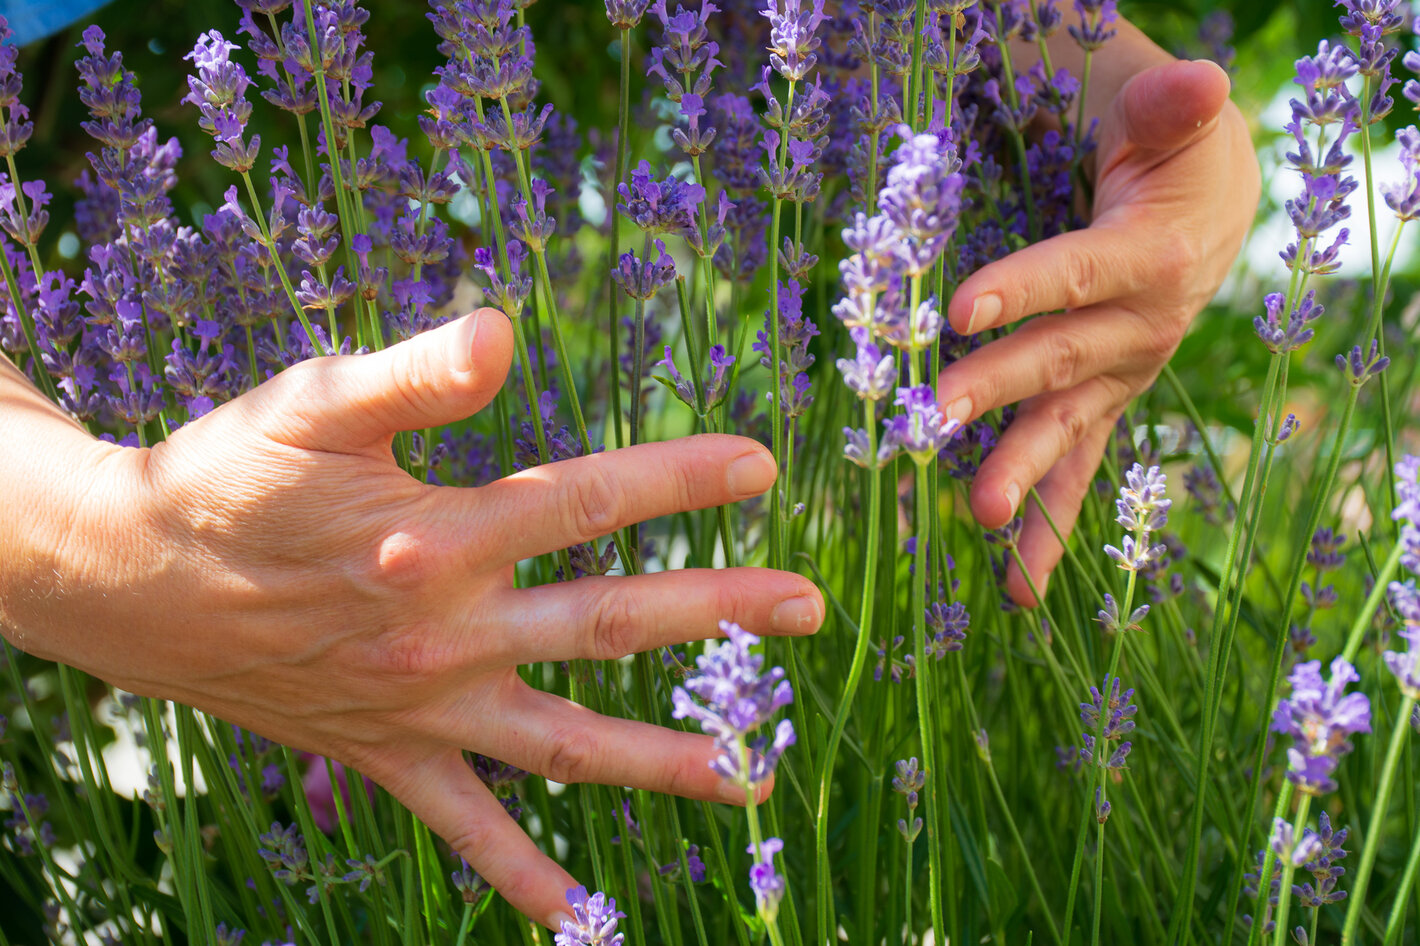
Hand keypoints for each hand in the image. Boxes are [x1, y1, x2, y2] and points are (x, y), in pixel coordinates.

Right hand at [4, 309, 822, 926]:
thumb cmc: (224, 476)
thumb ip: (416, 373)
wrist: (129, 579)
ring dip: (659, 758)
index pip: (584, 501)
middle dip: (713, 611)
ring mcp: (422, 707)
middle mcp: (445, 632)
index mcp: (437, 536)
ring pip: (563, 742)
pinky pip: (465, 827)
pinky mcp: (388, 754)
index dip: (678, 479)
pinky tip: (580, 917)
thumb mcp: (311, 402)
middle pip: (605, 622)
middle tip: (808, 606)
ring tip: (750, 776)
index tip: (762, 465)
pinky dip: (521, 874)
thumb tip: (507, 332)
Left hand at [936, 58, 1258, 604]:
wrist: (1207, 208)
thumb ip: (1170, 104)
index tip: (960, 308)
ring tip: (978, 520)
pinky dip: (1047, 532)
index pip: (1075, 273)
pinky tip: (1015, 590)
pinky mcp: (1102, 407)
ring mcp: (1119, 379)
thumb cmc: (1171, 156)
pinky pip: (1076, 476)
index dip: (1023, 289)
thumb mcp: (1170, 118)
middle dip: (996, 394)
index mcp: (1148, 259)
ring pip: (1067, 434)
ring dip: (1023, 479)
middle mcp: (1137, 332)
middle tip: (933, 421)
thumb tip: (1194, 80)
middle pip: (1057, 361)